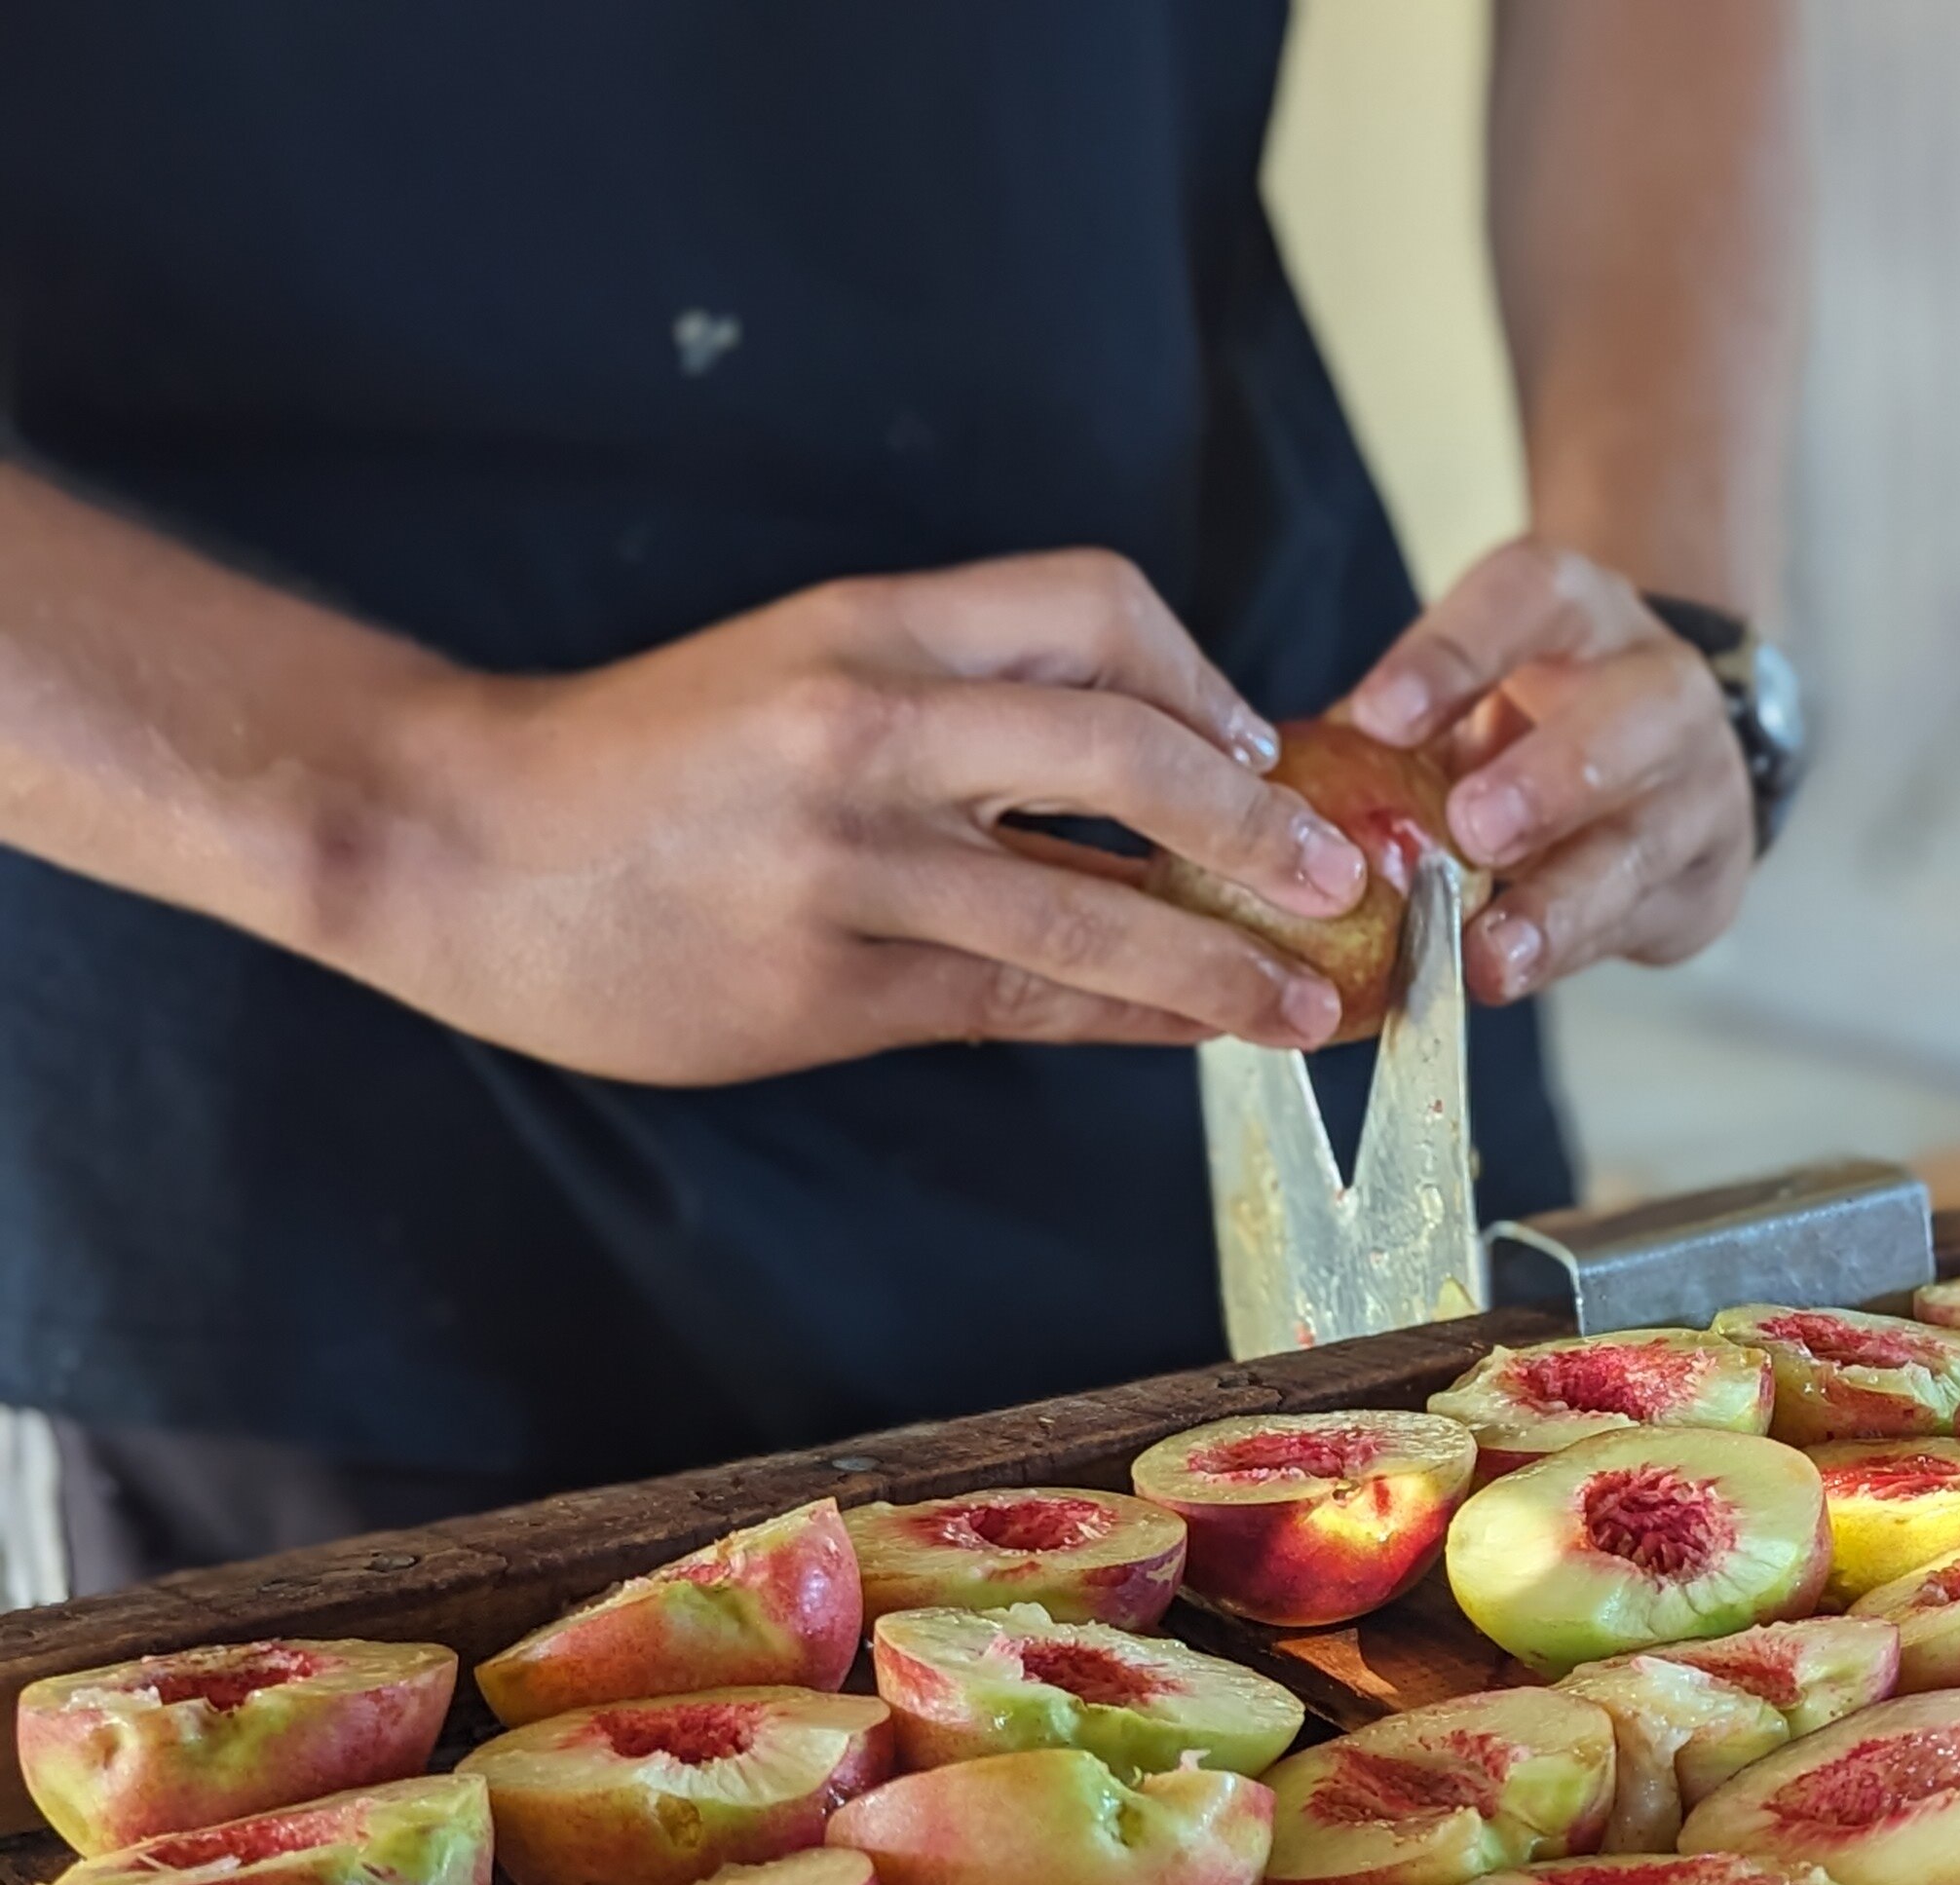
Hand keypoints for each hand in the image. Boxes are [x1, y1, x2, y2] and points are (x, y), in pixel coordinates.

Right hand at [343, 551, 1372, 1084]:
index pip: (1097, 608)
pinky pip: (1021, 1008)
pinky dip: (1130, 1023)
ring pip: (1093, 915)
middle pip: (1128, 753)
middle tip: (1343, 876)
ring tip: (1314, 1000)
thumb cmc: (652, 760)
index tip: (1261, 744)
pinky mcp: (826, 988)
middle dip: (1262, 821)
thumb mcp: (808, 674)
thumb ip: (968, 709)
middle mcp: (867, 729)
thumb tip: (1167, 772)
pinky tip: (1194, 1036)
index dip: (1202, 677)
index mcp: (872, 625)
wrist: (450, 840)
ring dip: (1226, 965)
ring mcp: (846, 865)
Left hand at [1343, 537, 1755, 1000]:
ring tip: (1491, 952)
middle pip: (1635, 715)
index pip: (1530, 598)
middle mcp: (1660, 686)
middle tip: (1472, 832)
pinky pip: (1642, 919)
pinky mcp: (1707, 877)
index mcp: (1580, 612)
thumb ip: (1396, 726)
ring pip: (1648, 840)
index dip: (1456, 654)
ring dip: (1564, 901)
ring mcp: (1701, 786)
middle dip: (1552, 778)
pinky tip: (1510, 975)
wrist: (1665, 761)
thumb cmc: (1533, 719)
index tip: (1379, 716)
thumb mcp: (1471, 690)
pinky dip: (1569, 953)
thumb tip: (1269, 790)